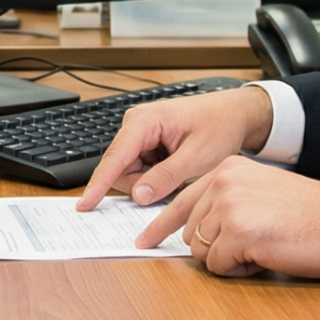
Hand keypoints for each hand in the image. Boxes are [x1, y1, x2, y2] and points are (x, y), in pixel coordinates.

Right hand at [74, 85, 274, 209]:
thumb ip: (166, 177)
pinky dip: (156, 178)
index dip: (98, 184)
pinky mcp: (146, 143)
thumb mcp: (198, 157)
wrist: (235, 114)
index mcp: (144, 121)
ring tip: (180, 172)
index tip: (85, 204)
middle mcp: (136, 125)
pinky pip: (141, 170)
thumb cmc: (220, 126)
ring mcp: (140, 134)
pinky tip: (176, 169)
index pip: (114, 158)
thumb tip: (138, 195)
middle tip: (176, 182)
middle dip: (144, 185)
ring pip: (131, 173)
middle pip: (121, 170)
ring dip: (152, 183)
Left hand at [138, 157, 319, 278]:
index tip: (143, 241)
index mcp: (227, 170)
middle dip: (215, 248)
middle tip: (252, 245)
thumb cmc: (311, 214)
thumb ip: (228, 201)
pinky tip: (265, 256)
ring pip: (201, 251)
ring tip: (262, 247)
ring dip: (228, 259)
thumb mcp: (262, 191)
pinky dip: (240, 270)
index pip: (181, 201)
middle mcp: (222, 183)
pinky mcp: (238, 233)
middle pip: (190, 232)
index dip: (160, 227)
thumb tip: (197, 231)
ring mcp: (228, 206)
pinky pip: (219, 266)